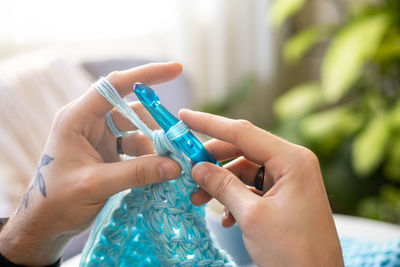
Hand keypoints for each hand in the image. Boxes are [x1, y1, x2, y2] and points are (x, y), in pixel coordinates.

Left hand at [0, 63, 182, 265]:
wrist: (45, 223)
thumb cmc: (57, 200)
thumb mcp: (96, 184)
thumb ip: (136, 174)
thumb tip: (175, 166)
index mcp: (78, 118)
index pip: (115, 86)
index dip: (146, 75)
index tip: (176, 70)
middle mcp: (90, 123)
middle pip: (132, 112)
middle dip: (156, 127)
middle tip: (178, 145)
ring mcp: (100, 138)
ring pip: (137, 132)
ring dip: (155, 147)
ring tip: (171, 164)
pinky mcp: (108, 154)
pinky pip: (135, 149)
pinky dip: (149, 158)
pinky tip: (160, 172)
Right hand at [179, 109, 343, 266]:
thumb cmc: (293, 251)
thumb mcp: (252, 216)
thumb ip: (223, 186)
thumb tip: (197, 167)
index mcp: (292, 159)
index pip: (243, 132)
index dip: (210, 123)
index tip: (184, 117)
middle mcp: (292, 163)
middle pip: (243, 149)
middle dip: (213, 160)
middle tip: (187, 168)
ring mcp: (289, 179)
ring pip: (245, 170)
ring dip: (221, 183)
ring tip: (199, 199)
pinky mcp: (284, 195)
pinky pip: (252, 187)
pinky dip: (235, 197)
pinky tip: (226, 217)